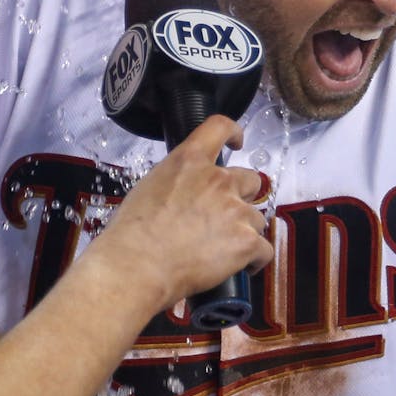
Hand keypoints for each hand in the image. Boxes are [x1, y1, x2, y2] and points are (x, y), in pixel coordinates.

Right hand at [87, 115, 273, 313]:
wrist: (137, 266)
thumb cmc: (132, 234)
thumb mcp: (149, 188)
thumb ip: (177, 181)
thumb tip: (185, 193)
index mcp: (190, 161)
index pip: (219, 127)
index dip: (233, 133)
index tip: (237, 142)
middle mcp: (218, 180)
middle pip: (251, 179)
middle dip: (243, 196)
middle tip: (225, 216)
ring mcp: (236, 210)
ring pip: (256, 219)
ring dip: (245, 232)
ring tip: (222, 251)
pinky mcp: (246, 241)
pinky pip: (264, 249)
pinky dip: (256, 260)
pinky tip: (243, 267)